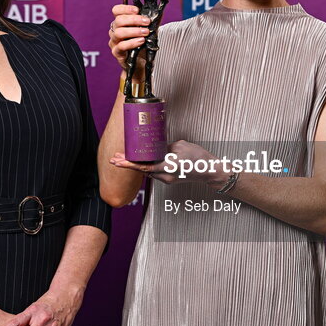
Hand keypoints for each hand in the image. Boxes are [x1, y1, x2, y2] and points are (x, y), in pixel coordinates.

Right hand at [108, 4, 150, 69]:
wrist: (141, 62)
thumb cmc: (143, 45)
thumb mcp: (148, 31)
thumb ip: (151, 22)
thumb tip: (159, 12)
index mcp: (120, 22)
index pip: (116, 10)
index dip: (125, 8)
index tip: (137, 10)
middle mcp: (114, 31)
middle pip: (119, 21)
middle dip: (134, 20)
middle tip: (147, 22)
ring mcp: (114, 42)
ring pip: (119, 33)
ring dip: (134, 31)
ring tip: (146, 32)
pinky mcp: (116, 52)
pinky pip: (121, 46)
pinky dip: (132, 42)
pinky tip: (141, 41)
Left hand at [108, 140, 228, 187]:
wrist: (210, 170)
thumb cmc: (198, 157)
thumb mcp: (180, 146)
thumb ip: (164, 147)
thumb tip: (154, 148)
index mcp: (167, 166)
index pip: (143, 166)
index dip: (129, 164)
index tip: (117, 161)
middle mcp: (165, 175)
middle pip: (142, 170)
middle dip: (129, 164)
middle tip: (115, 159)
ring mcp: (167, 179)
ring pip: (148, 172)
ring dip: (137, 165)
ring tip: (125, 158)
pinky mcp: (170, 179)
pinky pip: (155, 173)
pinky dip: (146, 167)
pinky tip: (141, 161)